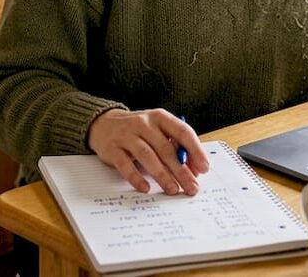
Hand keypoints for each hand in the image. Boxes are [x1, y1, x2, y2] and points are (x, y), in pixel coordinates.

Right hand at [87, 108, 208, 194]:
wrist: (103, 124)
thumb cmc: (138, 131)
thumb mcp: (158, 132)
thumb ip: (176, 148)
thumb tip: (194, 171)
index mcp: (160, 118)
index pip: (182, 131)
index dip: (195, 150)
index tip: (204, 168)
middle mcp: (144, 123)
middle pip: (166, 148)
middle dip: (181, 170)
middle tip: (191, 187)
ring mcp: (127, 135)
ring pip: (147, 155)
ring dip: (162, 174)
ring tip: (173, 189)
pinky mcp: (112, 149)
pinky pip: (125, 164)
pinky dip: (136, 177)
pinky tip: (145, 188)